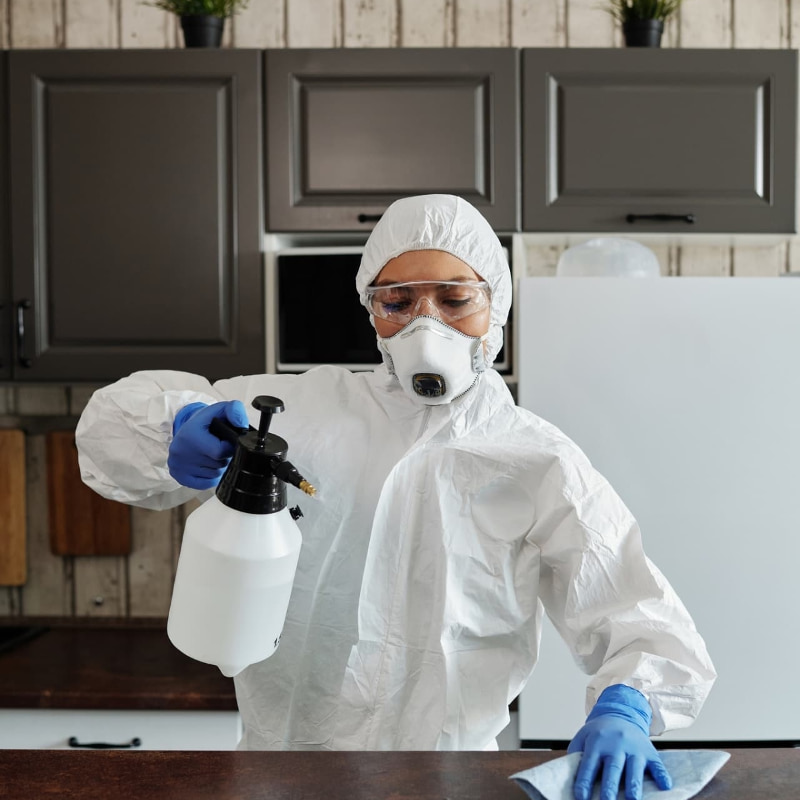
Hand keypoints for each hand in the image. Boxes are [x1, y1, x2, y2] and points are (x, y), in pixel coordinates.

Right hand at [168, 400, 248, 488]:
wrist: (187, 429)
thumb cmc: (208, 421)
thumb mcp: (221, 409)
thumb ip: (235, 410)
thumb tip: (242, 426)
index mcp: (190, 434)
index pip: (220, 451)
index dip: (229, 448)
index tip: (227, 442)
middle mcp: (181, 451)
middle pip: (218, 465)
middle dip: (224, 457)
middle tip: (219, 447)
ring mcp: (178, 466)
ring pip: (214, 475)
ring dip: (218, 466)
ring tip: (212, 454)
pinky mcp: (179, 476)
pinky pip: (206, 484)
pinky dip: (210, 476)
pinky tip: (207, 464)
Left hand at [568, 684, 670, 799]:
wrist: (621, 714)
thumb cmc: (599, 733)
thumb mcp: (583, 737)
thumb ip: (576, 754)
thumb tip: (568, 778)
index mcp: (596, 742)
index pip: (589, 764)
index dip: (585, 782)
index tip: (581, 798)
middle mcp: (616, 744)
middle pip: (613, 767)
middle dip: (610, 786)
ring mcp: (634, 748)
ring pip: (634, 768)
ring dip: (634, 785)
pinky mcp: (649, 752)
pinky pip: (657, 764)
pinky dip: (662, 775)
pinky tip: (665, 786)